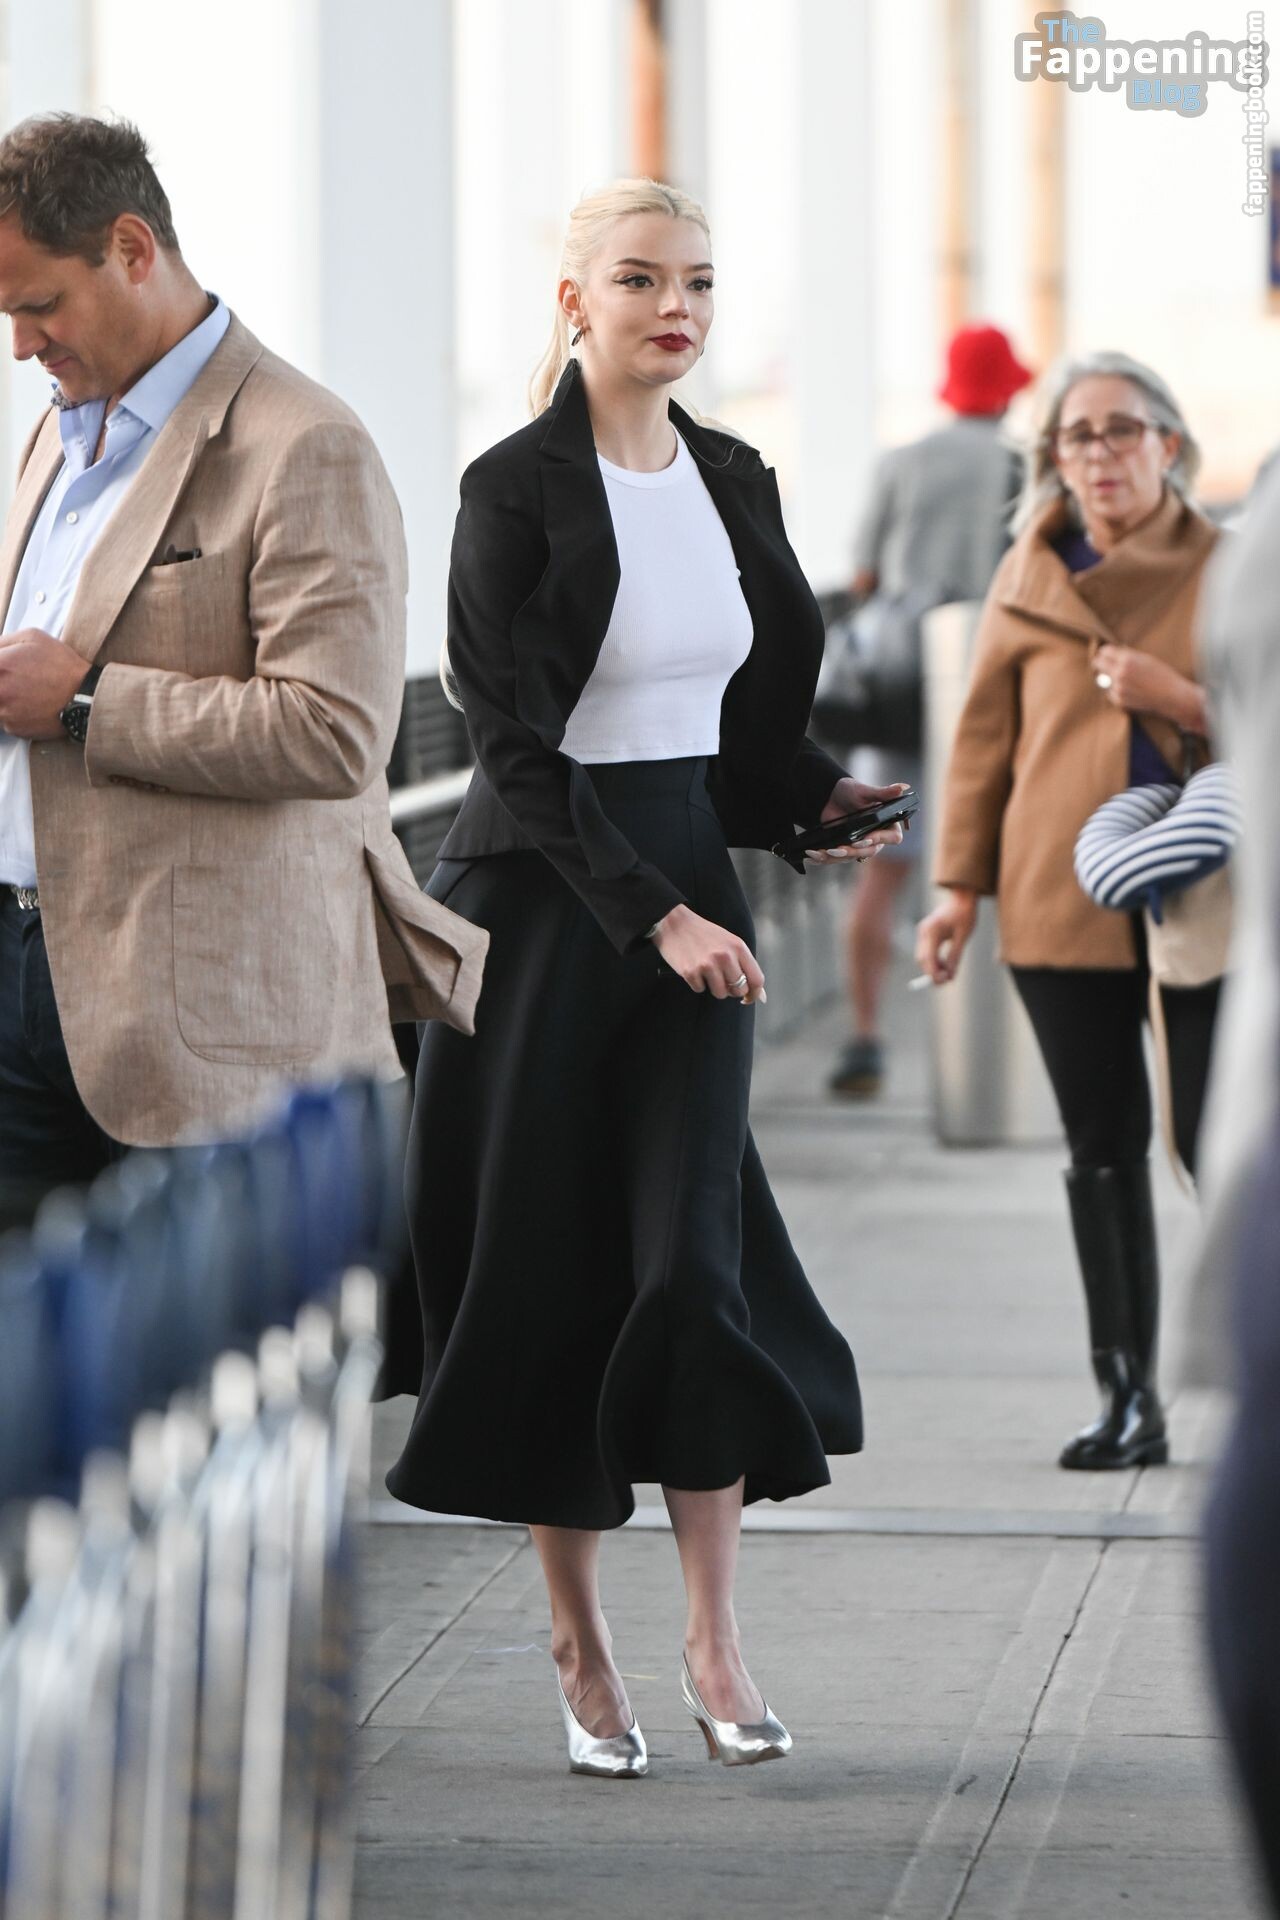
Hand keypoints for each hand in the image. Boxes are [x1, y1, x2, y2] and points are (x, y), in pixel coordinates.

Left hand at [0, 629, 91, 739]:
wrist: (84, 697)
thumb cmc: (60, 665)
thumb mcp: (32, 637)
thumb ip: (3, 642)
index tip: (2, 671)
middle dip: (2, 684)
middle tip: (15, 683)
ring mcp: (4, 712)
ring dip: (3, 700)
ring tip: (22, 694)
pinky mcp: (14, 729)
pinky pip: (4, 721)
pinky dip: (12, 714)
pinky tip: (30, 707)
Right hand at [650, 904, 766, 1004]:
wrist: (674, 923)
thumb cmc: (704, 934)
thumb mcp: (729, 942)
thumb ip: (744, 964)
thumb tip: (761, 995)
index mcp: (738, 947)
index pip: (756, 979)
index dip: (755, 993)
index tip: (748, 998)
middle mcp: (725, 956)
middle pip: (739, 990)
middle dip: (732, 991)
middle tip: (723, 981)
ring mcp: (707, 965)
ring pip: (721, 994)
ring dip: (714, 988)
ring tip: (707, 973)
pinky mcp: (691, 972)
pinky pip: (700, 990)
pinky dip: (697, 984)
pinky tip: (694, 969)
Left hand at [807, 776, 908, 865]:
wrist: (831, 795)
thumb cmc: (852, 791)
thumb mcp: (866, 791)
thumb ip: (883, 792)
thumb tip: (903, 787)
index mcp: (886, 824)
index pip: (892, 838)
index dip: (879, 839)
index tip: (864, 839)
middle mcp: (875, 838)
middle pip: (869, 852)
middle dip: (852, 851)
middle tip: (837, 848)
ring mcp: (858, 845)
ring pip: (850, 857)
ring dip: (834, 857)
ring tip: (819, 853)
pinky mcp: (843, 848)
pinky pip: (835, 858)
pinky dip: (822, 858)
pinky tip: (810, 857)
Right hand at [916, 888, 977, 984]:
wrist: (962, 897)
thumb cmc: (965, 914)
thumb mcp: (963, 936)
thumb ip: (955, 956)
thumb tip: (950, 975)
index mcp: (933, 931)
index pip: (928, 958)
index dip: (933, 973)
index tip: (944, 983)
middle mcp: (924, 931)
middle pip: (922, 959)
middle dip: (932, 972)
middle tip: (947, 981)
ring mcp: (923, 931)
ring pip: (923, 957)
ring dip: (933, 967)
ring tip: (949, 972)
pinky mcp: (926, 933)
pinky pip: (926, 951)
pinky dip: (933, 960)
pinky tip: (944, 963)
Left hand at [1093, 645, 1205, 729]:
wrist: (1171, 696)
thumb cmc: (1161, 674)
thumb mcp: (1145, 658)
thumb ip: (1127, 655)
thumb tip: (1110, 652)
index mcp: (1127, 659)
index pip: (1105, 651)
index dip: (1105, 652)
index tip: (1105, 654)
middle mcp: (1120, 673)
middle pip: (1098, 664)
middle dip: (1101, 663)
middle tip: (1103, 664)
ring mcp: (1118, 688)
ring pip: (1102, 680)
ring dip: (1108, 678)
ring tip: (1124, 679)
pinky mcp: (1119, 700)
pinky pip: (1109, 692)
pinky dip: (1115, 690)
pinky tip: (1129, 690)